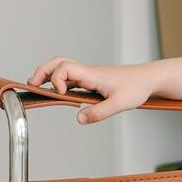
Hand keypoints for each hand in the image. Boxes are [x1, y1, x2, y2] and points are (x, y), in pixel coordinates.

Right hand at [27, 57, 156, 123]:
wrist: (149, 79)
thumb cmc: (137, 87)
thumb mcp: (120, 103)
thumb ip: (99, 112)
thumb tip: (79, 118)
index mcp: (92, 74)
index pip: (65, 68)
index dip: (56, 80)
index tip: (60, 94)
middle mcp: (88, 72)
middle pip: (58, 62)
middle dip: (42, 71)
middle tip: (31, 84)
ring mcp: (90, 76)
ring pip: (63, 68)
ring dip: (49, 75)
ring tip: (38, 87)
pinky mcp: (93, 81)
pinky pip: (71, 78)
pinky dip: (59, 82)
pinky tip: (58, 93)